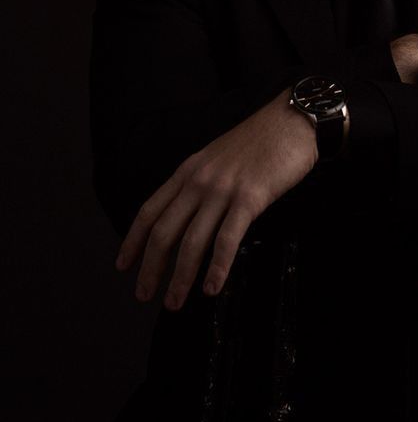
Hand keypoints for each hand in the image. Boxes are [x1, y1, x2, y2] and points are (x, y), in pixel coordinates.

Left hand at [115, 88, 317, 309]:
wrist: (290, 119)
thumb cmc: (260, 139)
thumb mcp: (217, 156)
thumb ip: (201, 182)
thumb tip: (192, 216)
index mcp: (188, 170)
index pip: (150, 210)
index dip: (133, 241)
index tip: (123, 265)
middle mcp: (199, 181)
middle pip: (164, 232)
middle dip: (150, 268)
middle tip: (144, 294)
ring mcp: (223, 189)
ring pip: (192, 242)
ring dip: (180, 277)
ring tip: (175, 302)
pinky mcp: (250, 198)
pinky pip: (227, 239)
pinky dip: (217, 268)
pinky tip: (212, 287)